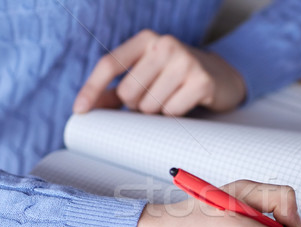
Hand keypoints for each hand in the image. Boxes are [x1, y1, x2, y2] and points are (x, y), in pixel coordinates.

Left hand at [73, 30, 245, 115]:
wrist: (220, 76)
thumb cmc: (175, 77)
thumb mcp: (146, 75)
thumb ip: (115, 89)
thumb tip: (87, 107)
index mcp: (146, 40)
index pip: (110, 64)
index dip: (92, 88)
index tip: (80, 110)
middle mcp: (164, 44)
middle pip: (128, 92)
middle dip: (136, 104)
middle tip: (152, 98)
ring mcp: (185, 61)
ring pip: (149, 105)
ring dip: (156, 111)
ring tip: (170, 98)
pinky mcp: (201, 81)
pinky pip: (172, 111)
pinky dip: (175, 114)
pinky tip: (185, 102)